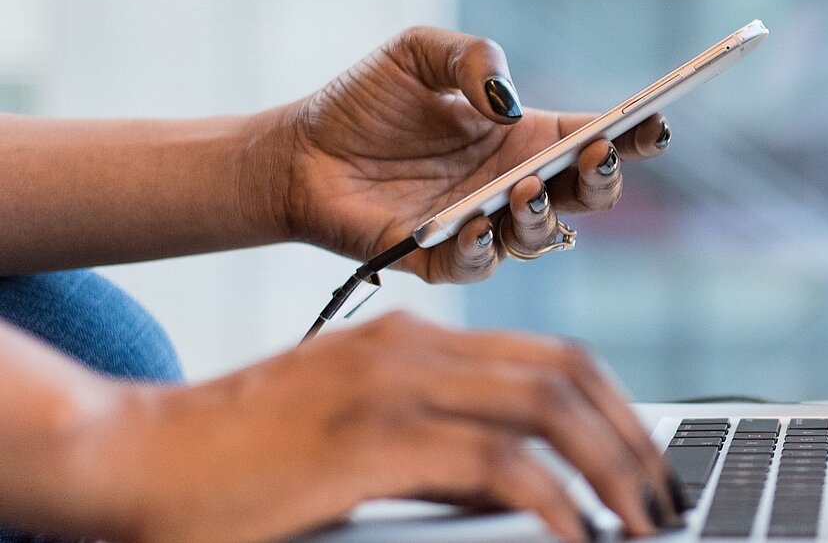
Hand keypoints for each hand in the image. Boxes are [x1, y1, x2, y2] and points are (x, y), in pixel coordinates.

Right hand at [106, 312, 677, 542]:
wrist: (127, 457)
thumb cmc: (235, 464)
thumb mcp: (356, 438)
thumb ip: (437, 446)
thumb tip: (527, 488)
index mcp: (412, 340)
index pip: (552, 355)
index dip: (617, 406)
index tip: (649, 460)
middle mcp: (412, 348)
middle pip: (568, 374)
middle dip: (635, 439)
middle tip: (665, 498)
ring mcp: (392, 386)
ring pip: (549, 409)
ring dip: (613, 469)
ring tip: (642, 523)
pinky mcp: (372, 439)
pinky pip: (500, 465)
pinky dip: (557, 500)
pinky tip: (580, 536)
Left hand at [273, 26, 671, 281]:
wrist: (296, 152)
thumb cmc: (364, 102)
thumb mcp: (418, 52)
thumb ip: (471, 57)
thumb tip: (508, 102)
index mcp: (526, 138)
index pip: (597, 139)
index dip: (633, 134)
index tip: (654, 121)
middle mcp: (515, 186)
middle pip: (588, 196)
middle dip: (604, 179)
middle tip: (596, 154)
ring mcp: (483, 227)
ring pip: (543, 238)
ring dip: (544, 215)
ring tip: (525, 188)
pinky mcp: (440, 260)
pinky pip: (478, 265)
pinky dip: (483, 248)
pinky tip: (475, 222)